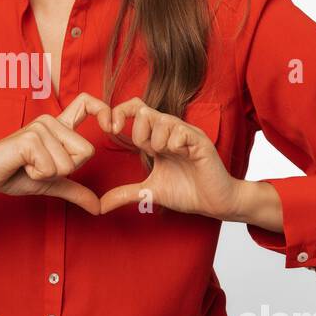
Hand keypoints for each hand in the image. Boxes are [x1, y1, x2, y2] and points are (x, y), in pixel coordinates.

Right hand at [0, 91, 115, 215]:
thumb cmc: (12, 174)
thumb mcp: (51, 184)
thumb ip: (75, 190)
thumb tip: (98, 207)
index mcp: (58, 127)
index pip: (88, 103)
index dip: (104, 111)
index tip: (111, 127)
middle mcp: (50, 122)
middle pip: (86, 151)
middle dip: (65, 170)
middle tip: (38, 166)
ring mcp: (40, 127)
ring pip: (69, 163)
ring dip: (48, 175)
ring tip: (27, 166)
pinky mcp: (30, 138)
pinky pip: (52, 168)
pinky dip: (38, 176)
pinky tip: (21, 166)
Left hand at [97, 97, 242, 217]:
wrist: (215, 203)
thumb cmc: (187, 193)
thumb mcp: (149, 192)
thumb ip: (125, 194)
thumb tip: (100, 206)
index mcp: (157, 137)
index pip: (135, 109)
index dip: (120, 113)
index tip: (109, 128)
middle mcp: (171, 130)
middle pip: (143, 112)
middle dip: (140, 135)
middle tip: (152, 154)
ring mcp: (186, 133)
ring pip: (160, 121)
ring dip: (159, 144)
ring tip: (172, 157)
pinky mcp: (200, 141)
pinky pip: (179, 132)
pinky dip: (175, 146)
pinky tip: (183, 156)